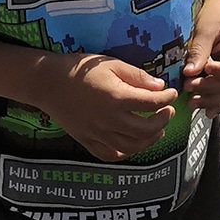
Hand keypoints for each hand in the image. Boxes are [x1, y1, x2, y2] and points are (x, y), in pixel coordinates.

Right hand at [33, 53, 176, 161]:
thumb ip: (137, 76)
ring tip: (157, 131)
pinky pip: (110, 155)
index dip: (166, 99)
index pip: (152, 103)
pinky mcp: (87, 141)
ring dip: (149, 140)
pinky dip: (125, 153)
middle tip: (168, 112)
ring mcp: (98, 133)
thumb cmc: (80, 69)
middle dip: (162, 121)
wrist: (48, 83)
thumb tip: (159, 87)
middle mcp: (109, 120)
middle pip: (145, 129)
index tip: (171, 94)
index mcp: (117, 98)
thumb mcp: (111, 64)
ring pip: (131, 146)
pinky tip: (133, 144)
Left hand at [181, 0, 219, 116]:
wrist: (219, 5)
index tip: (206, 70)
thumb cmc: (215, 12)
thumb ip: (200, 50)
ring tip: (192, 103)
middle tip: (189, 88)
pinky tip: (206, 111)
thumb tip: (191, 73)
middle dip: (211, 89)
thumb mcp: (206, 28)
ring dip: (211, 100)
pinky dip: (216, 102)